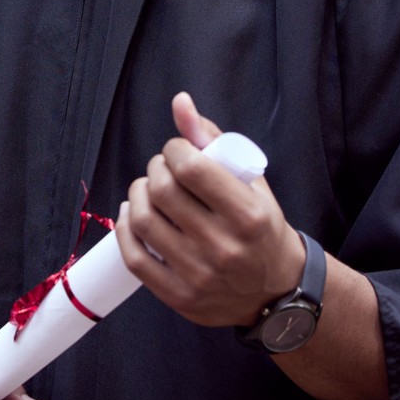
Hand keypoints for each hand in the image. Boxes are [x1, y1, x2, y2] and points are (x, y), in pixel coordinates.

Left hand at [115, 91, 306, 327]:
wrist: (274, 293)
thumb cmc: (262, 229)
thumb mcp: (252, 183)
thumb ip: (214, 141)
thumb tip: (180, 102)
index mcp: (248, 215)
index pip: (190, 168)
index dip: (173, 149)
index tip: (177, 151)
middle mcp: (224, 247)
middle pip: (162, 192)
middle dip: (155, 169)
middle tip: (163, 170)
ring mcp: (199, 275)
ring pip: (142, 221)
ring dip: (136, 194)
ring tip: (148, 190)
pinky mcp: (179, 297)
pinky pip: (134, 257)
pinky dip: (125, 228)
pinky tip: (132, 214)